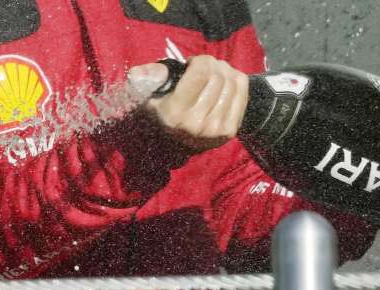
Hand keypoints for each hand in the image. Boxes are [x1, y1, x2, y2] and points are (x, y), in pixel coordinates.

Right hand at [131, 55, 248, 151]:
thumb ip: (146, 78)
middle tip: (205, 68)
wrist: (181, 139)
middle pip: (217, 75)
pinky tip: (224, 84)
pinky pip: (242, 91)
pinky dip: (236, 80)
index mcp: (174, 113)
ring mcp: (214, 130)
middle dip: (212, 64)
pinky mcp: (229, 132)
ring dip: (224, 70)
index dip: (199, 60)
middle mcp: (195, 125)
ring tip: (214, 75)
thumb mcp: (150, 92)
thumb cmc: (165, 107)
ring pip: (231, 81)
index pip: (201, 72)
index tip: (193, 64)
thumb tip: (136, 74)